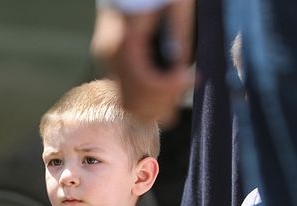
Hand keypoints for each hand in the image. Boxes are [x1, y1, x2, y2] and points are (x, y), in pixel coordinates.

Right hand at [91, 1, 194, 125]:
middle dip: (163, 102)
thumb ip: (178, 34)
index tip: (190, 78)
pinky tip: (166, 87)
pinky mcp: (111, 61)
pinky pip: (126, 92)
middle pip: (133, 99)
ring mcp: (107, 60)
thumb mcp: (175, 3)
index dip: (169, 87)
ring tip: (179, 89)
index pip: (144, 80)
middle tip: (187, 85)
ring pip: (128, 101)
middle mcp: (109, 54)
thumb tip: (182, 65)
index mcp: (123, 39)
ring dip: (155, 104)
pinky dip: (146, 97)